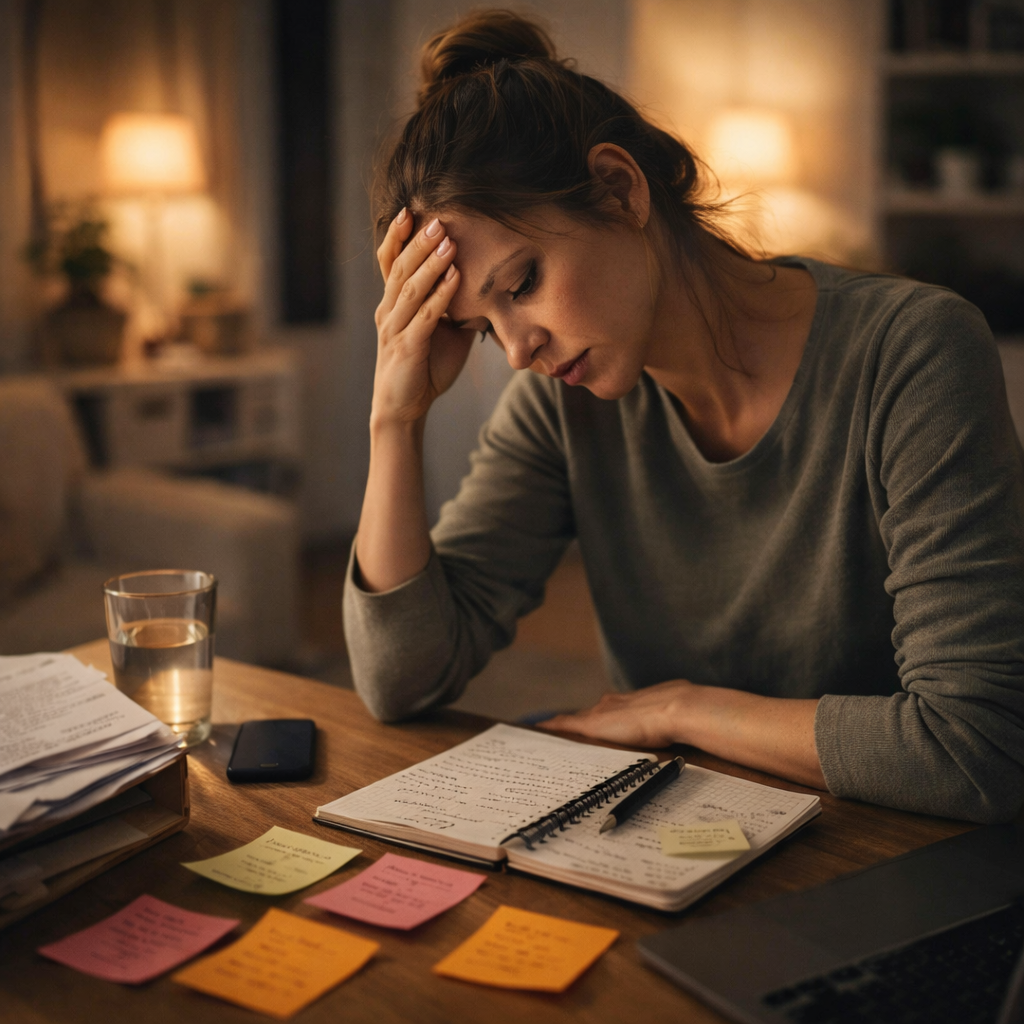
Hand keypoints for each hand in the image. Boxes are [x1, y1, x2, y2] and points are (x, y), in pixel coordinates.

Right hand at [373, 210, 476, 424]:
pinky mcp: (407, 348)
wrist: (403, 408)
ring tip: (448, 239)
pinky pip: (424, 316)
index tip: (410, 208)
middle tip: (438, 216)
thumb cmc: (423, 368)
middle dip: (420, 241)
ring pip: (411, 288)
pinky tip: (455, 278)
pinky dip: (441, 295)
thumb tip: (485, 287)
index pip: (391, 262)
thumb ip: (455, 308)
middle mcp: (388, 311)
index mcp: (393, 304)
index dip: (397, 235)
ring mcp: (394, 329)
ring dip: (431, 262)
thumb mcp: (443, 332)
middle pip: (401, 268)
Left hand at [540, 681, 826, 789]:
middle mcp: (628, 703)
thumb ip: (709, 726)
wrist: (692, 710)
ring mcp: (613, 712)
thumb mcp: (705, 721)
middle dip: (585, 716)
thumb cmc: (706, 719)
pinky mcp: (602, 724)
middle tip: (561, 721)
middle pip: (600, 709)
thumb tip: (739, 732)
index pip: (626, 705)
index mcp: (651, 701)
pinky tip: (542, 730)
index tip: (602, 708)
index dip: (612, 710)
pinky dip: (558, 728)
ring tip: (546, 727)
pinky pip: (573, 726)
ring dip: (566, 723)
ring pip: (584, 717)